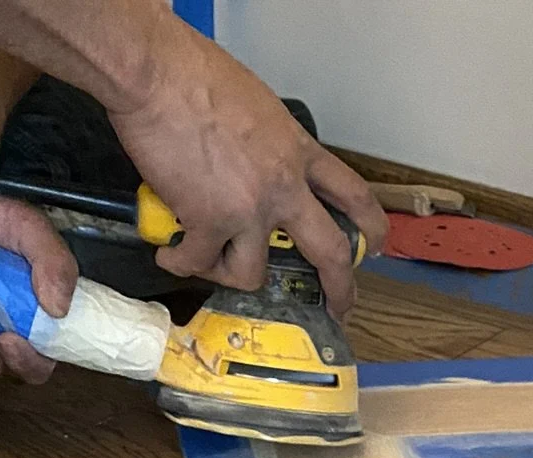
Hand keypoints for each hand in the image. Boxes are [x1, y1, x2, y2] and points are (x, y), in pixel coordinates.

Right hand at [109, 20, 383, 318]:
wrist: (156, 74)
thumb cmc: (194, 75)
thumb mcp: (257, 106)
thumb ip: (268, 144)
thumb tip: (256, 162)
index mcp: (297, 152)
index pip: (352, 194)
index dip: (371, 227)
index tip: (375, 246)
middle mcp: (282, 188)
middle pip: (330, 252)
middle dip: (339, 289)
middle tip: (338, 308)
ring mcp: (247, 211)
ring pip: (252, 274)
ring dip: (231, 275)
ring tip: (210, 264)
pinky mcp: (207, 224)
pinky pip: (198, 262)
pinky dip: (180, 262)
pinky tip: (170, 255)